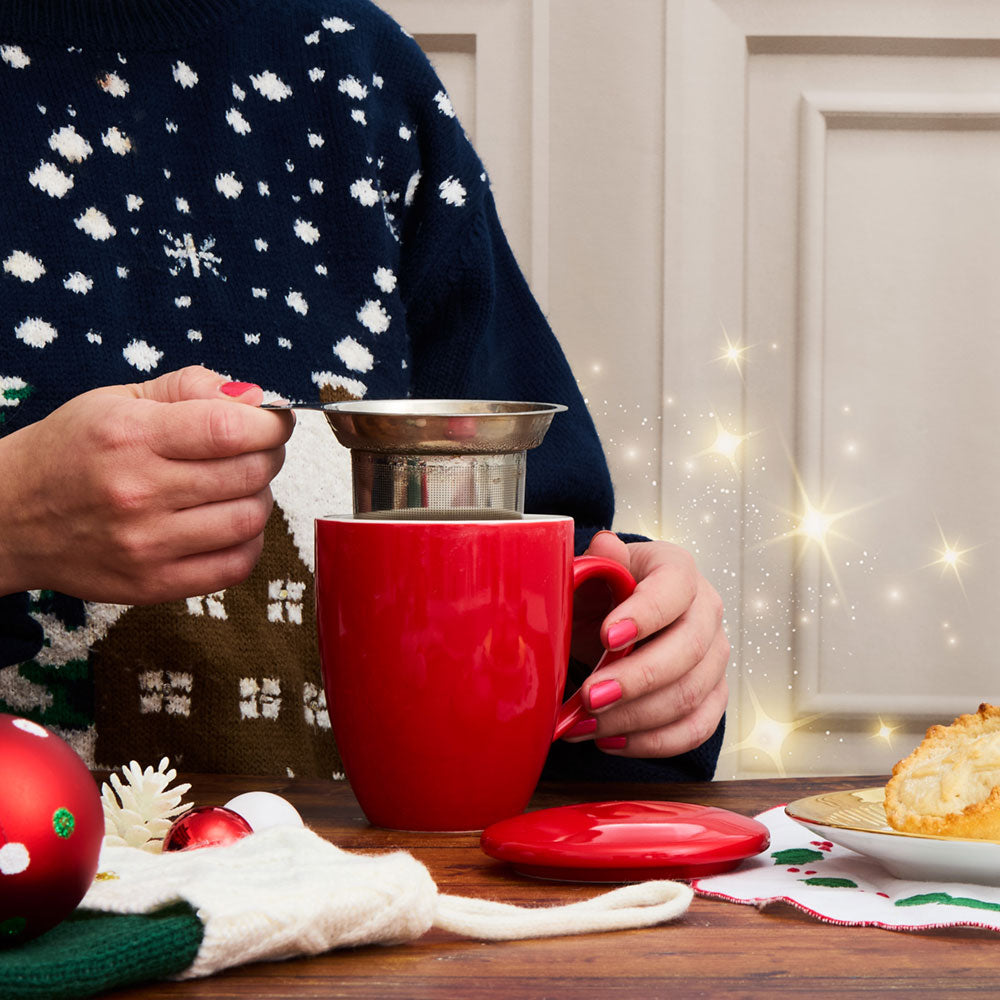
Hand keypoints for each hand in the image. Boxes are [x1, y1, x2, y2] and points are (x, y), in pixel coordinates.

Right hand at [0, 366, 293, 603]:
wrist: (9, 517)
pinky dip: (248, 541)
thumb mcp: (119, 400)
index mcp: (130, 437)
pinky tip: (228, 523)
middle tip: (258, 449)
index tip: (275, 421)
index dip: (271, 424)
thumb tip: (256, 398)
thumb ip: (191, 388)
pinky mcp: (154, 584)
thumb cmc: (69, 452)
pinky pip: (236, 566)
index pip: (231, 429)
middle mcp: (138, 492)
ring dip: (260, 497)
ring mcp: (147, 544)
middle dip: (269, 455)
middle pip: (249, 473)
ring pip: (250, 519)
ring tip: (238, 486)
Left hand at [564, 531, 728, 757]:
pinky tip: (610, 741)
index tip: (607, 636)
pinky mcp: (713, 695)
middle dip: (635, 680)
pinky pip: (695, 729)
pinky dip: (652, 742)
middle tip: (588, 697)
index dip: (644, 615)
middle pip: (688, 651)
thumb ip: (597, 560)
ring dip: (635, 718)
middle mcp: (706, 611)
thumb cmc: (604, 592)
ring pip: (690, 696)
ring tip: (586, 724)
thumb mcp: (594, 569)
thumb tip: (605, 546)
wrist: (615, 617)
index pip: (673, 588)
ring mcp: (715, 656)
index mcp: (677, 570)